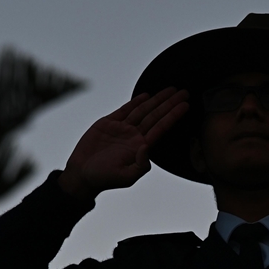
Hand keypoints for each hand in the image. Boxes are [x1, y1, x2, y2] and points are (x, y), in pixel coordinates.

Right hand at [59, 87, 189, 199]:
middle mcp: (135, 136)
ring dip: (157, 99)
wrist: (82, 174)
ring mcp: (123, 129)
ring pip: (143, 110)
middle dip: (170, 103)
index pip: (162, 128)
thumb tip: (147, 147)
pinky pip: (125, 110)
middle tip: (185, 91)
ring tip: (170, 89)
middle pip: (156, 116)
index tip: (186, 104)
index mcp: (142, 147)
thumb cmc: (105, 179)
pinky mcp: (109, 123)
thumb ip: (141, 166)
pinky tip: (147, 95)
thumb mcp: (126, 177)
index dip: (174, 115)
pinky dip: (136, 102)